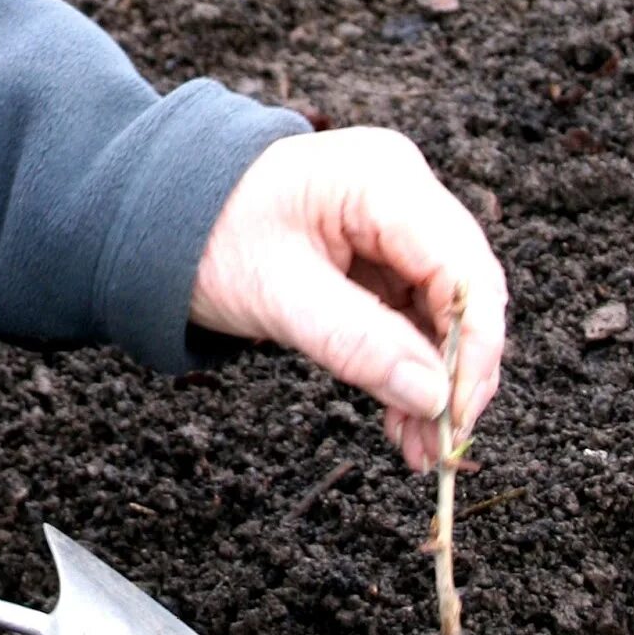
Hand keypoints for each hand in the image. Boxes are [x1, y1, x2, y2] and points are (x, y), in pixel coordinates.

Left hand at [190, 127, 507, 470]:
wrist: (160, 218)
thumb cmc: (208, 238)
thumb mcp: (278, 295)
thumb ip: (357, 343)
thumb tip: (432, 398)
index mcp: (384, 182)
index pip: (464, 270)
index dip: (473, 348)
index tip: (458, 415)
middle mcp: (403, 197)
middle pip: (463, 295)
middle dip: (455, 375)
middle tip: (442, 447)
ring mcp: (394, 230)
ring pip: (441, 316)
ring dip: (434, 385)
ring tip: (420, 452)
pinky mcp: (379, 262)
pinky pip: (410, 323)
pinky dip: (408, 373)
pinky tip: (403, 424)